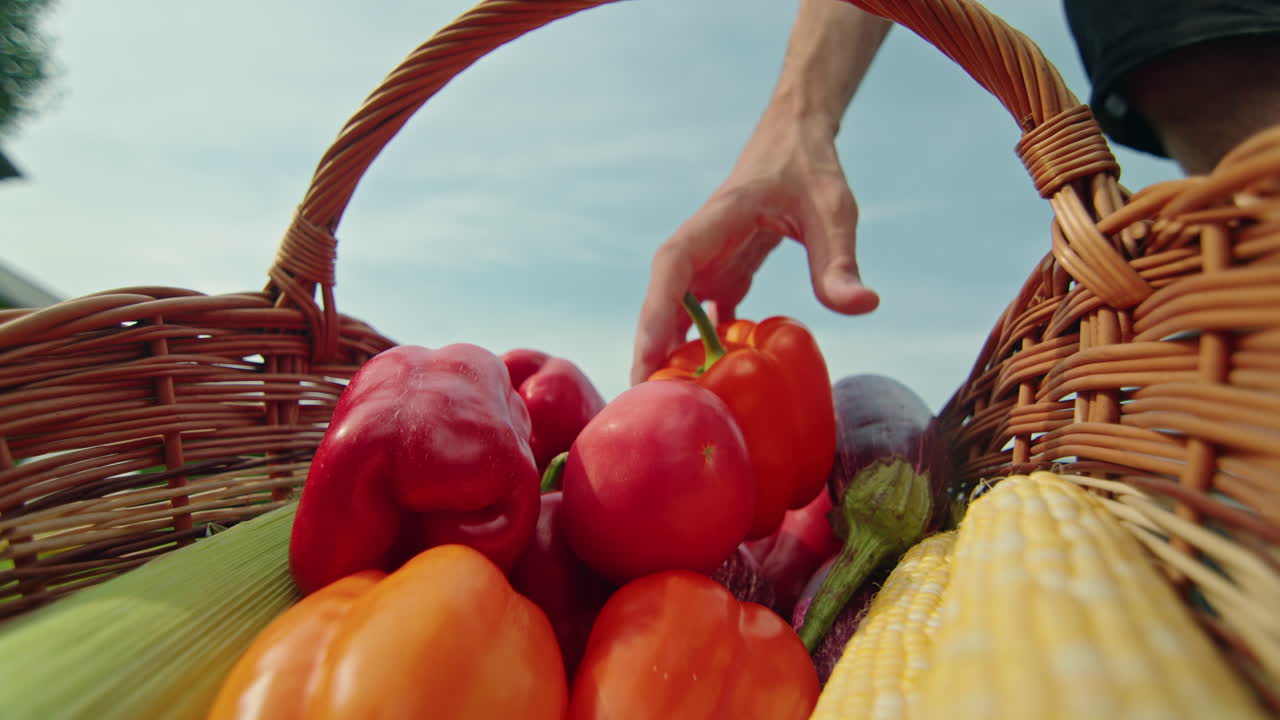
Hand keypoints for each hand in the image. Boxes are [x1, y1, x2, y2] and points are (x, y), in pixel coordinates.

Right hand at [630, 110, 879, 384]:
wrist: (797, 137)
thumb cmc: (811, 167)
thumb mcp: (834, 209)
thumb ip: (840, 259)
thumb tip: (863, 306)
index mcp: (718, 219)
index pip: (674, 263)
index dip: (658, 310)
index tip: (649, 353)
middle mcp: (704, 243)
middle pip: (663, 296)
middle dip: (650, 344)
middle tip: (644, 399)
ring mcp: (710, 259)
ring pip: (676, 309)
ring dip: (669, 350)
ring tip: (666, 403)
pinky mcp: (724, 271)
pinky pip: (703, 314)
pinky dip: (700, 346)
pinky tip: (703, 383)